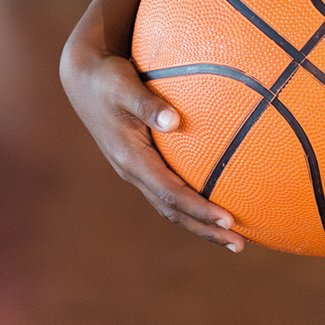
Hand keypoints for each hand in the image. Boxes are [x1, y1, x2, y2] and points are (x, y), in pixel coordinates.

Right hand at [60, 33, 245, 250]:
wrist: (84, 79)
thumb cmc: (109, 79)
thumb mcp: (126, 87)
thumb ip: (149, 104)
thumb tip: (174, 121)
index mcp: (132, 160)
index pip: (171, 194)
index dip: (200, 209)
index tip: (228, 220)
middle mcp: (134, 171)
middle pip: (173, 211)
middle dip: (205, 229)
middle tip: (240, 246)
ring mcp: (137, 170)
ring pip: (171, 205)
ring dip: (200, 221)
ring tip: (233, 235)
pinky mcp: (142, 162)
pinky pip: (169, 190)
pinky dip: (191, 202)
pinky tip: (214, 199)